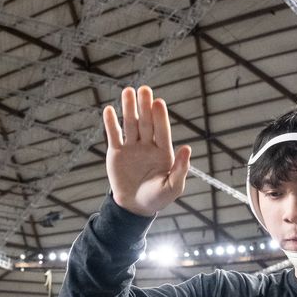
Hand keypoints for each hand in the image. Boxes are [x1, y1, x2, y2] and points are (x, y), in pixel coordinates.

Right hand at [103, 85, 191, 216]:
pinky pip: (114, 135)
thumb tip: (187, 148)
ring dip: (128, 108)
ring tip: (127, 91)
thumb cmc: (157, 198)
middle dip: (145, 106)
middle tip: (144, 89)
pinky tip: (110, 110)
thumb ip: (180, 169)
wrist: (134, 207)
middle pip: (146, 122)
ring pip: (130, 124)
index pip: (162, 131)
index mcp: (163, 152)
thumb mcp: (173, 187)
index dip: (160, 117)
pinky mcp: (117, 152)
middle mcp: (148, 145)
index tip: (158, 102)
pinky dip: (111, 123)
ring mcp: (132, 147)